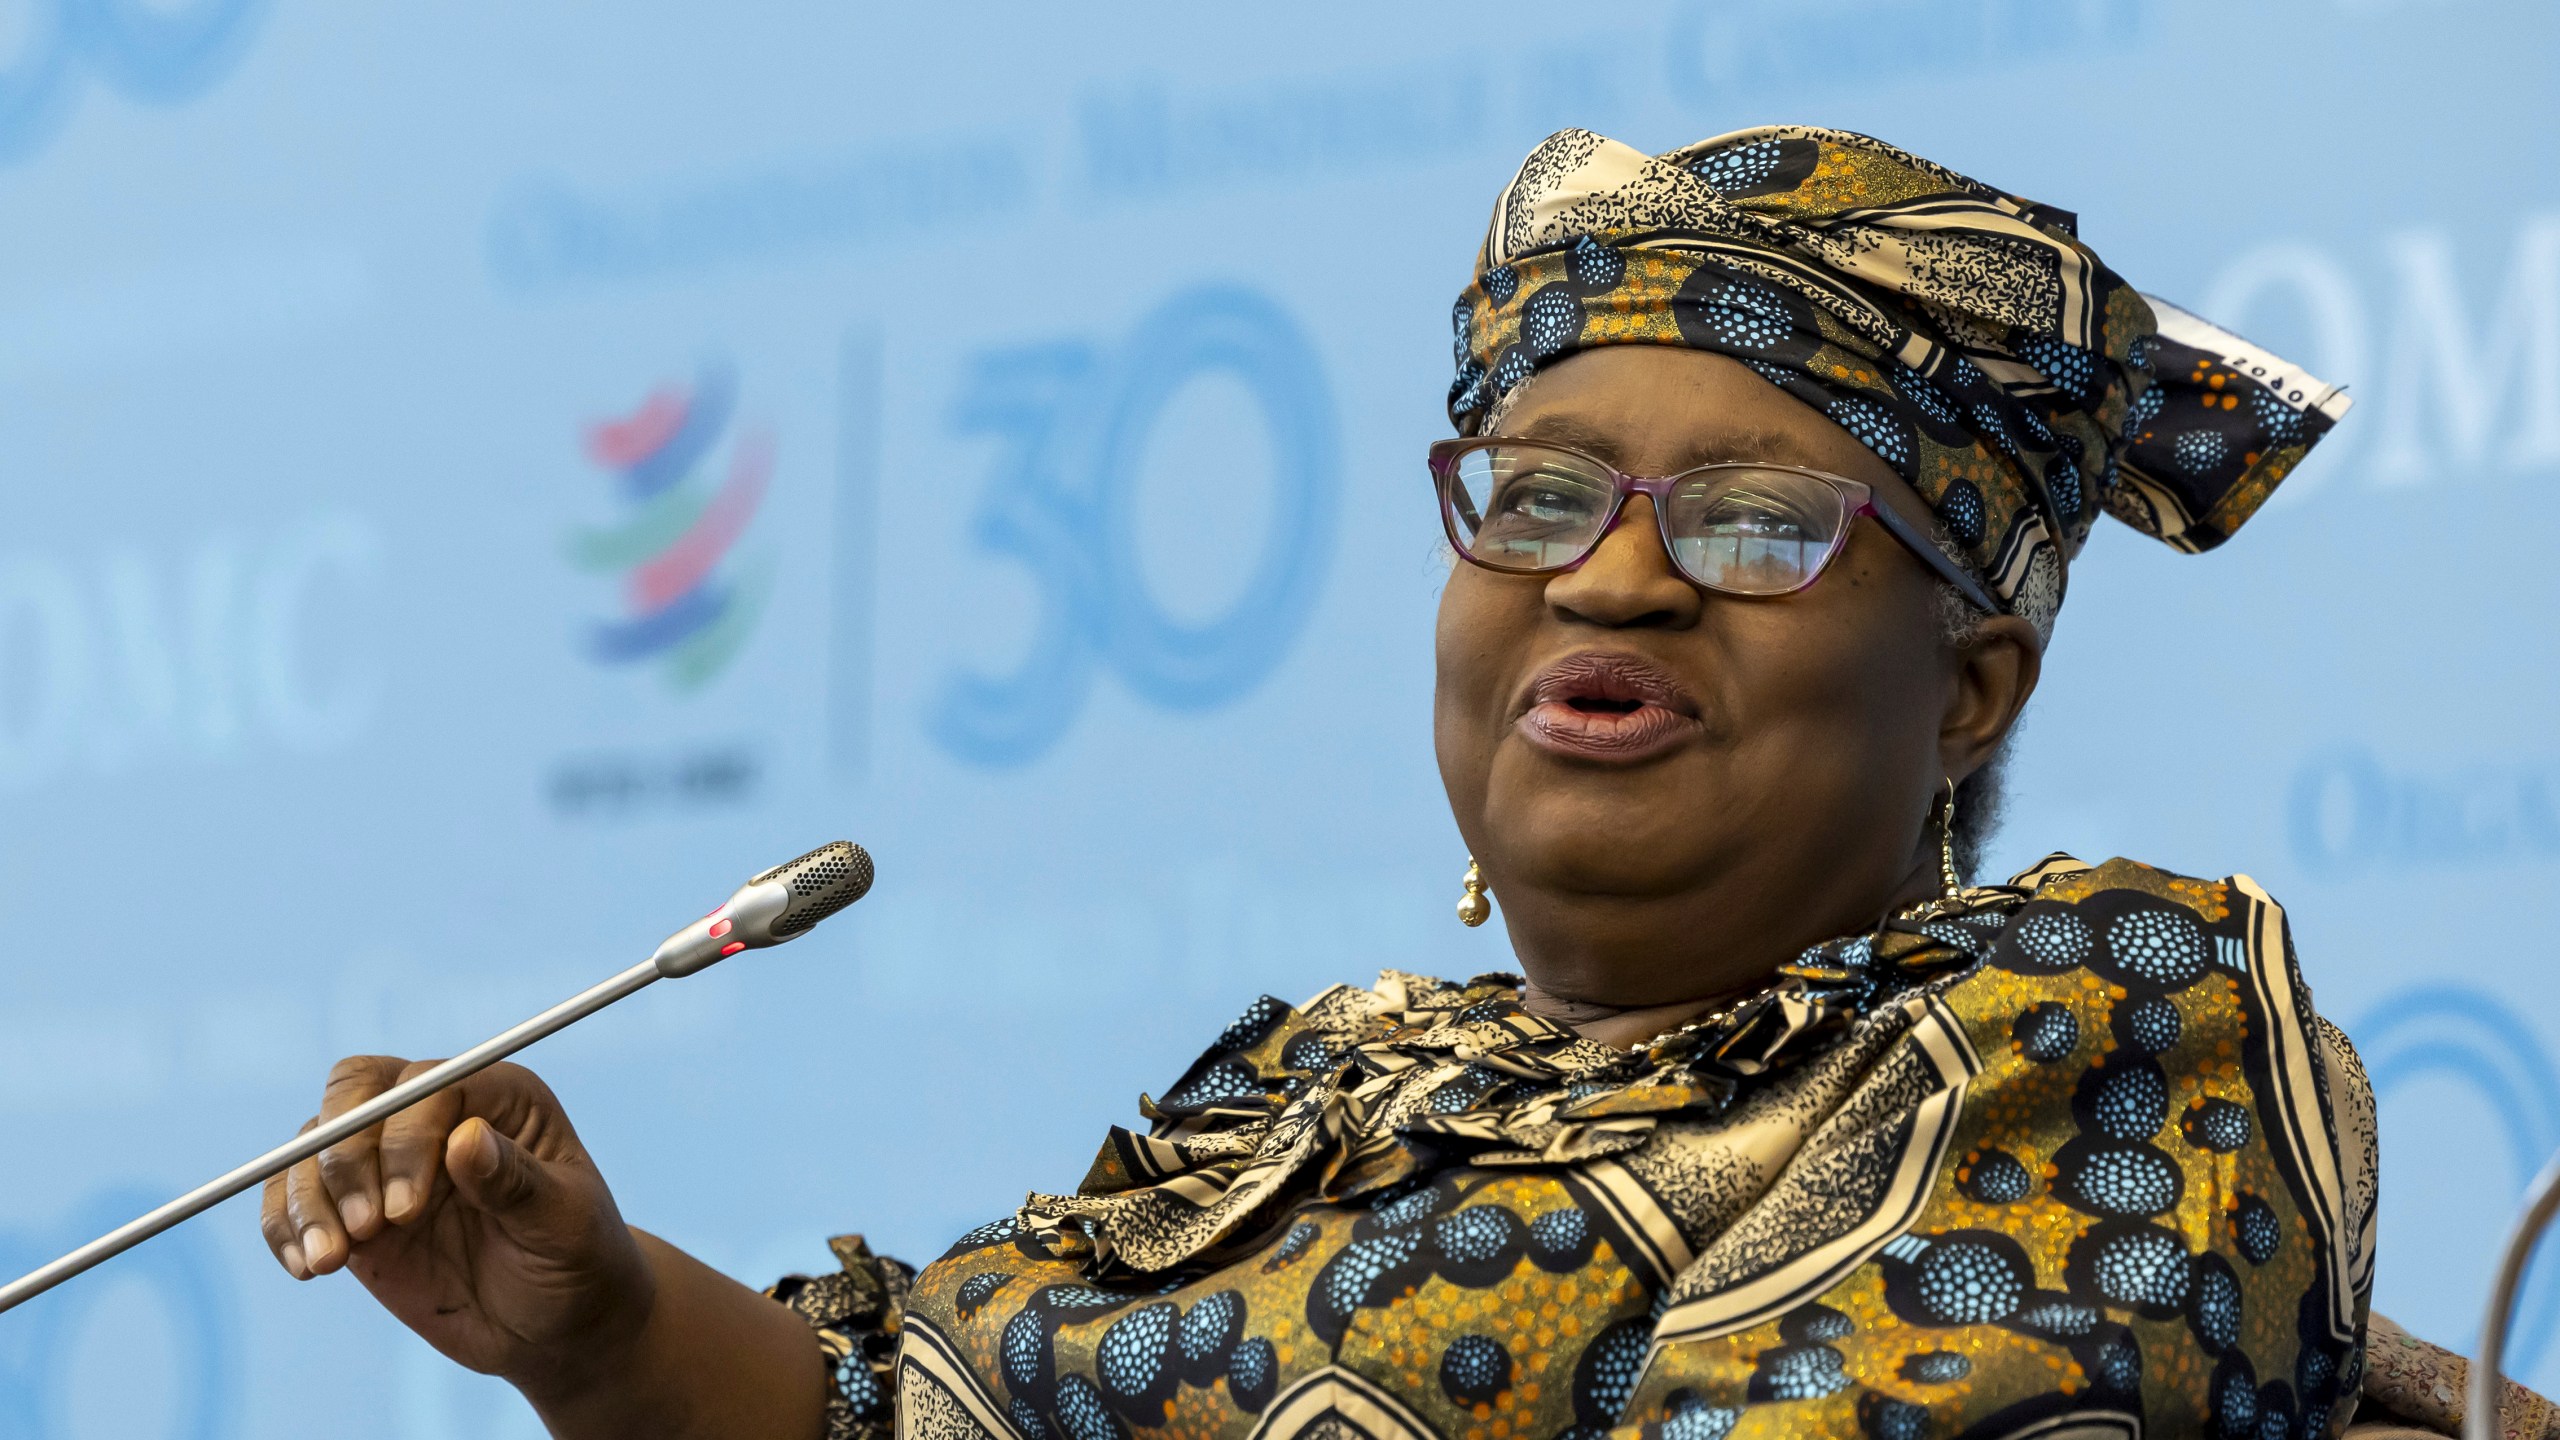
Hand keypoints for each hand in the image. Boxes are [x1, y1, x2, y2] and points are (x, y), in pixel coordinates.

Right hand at [259, 1057, 652, 1396]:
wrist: (559, 1324)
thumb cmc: (579, 1261)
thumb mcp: (563, 1223)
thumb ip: (515, 1182)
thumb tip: (465, 1137)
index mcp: (499, 1097)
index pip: (427, 1084)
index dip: (404, 1136)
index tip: (406, 1210)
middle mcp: (435, 1115)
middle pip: (354, 1092)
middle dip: (343, 1156)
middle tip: (366, 1230)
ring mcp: (388, 1161)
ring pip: (314, 1144)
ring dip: (308, 1200)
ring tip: (328, 1262)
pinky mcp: (355, 1211)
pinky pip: (295, 1197)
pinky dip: (285, 1225)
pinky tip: (307, 1267)